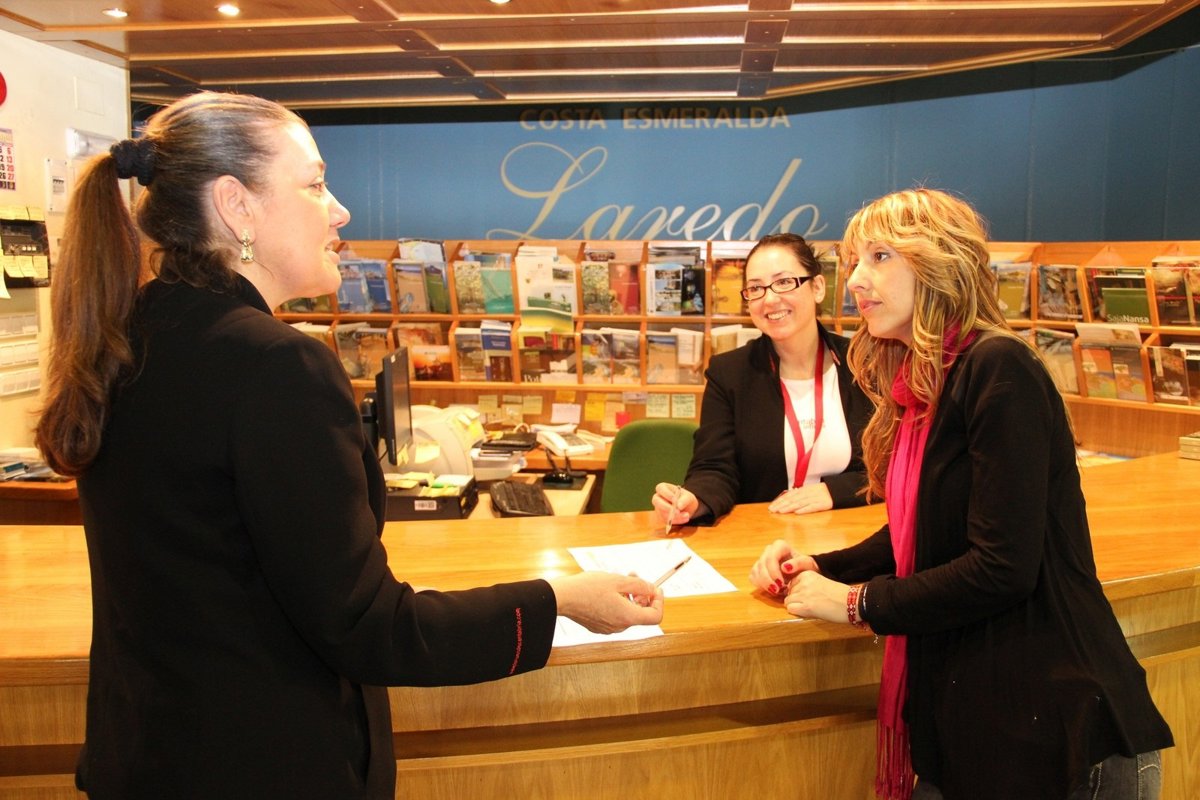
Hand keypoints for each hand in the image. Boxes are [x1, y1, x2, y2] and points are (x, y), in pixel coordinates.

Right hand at [549, 572, 663, 633]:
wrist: (562, 598)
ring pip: (627, 612)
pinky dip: (618, 602)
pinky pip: (615, 614)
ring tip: (619, 579)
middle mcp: (620, 626)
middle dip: (642, 594)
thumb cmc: (588, 588)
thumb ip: (640, 585)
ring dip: (629, 596)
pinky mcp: (599, 626)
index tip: (655, 589)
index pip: (655, 616)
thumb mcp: (618, 580)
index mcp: (627, 617)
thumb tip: (652, 589)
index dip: (659, 601)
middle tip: (634, 576)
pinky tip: (608, 590)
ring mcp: (608, 628)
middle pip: (641, 612)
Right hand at [652, 482, 697, 526]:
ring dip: (675, 516)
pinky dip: (677, 521)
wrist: (687, 508)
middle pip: (656, 501)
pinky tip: (685, 518)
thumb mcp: (689, 497)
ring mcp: (658, 508)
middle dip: (666, 507)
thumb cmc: (686, 498)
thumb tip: (679, 506)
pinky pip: (666, 520)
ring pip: (662, 512)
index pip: (660, 488)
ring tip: (687, 515)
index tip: (675, 500)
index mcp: (663, 488)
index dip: (666, 494)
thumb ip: (684, 500)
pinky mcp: (661, 517)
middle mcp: (658, 498)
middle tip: (678, 511)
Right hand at [749, 539, 819, 595]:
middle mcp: (769, 550)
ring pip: (756, 571)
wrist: (803, 572)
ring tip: (775, 591)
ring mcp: (762, 559)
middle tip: (777, 591)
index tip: (781, 583)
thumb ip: (798, 563)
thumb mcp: (808, 564)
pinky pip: (753, 576)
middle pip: (762, 564)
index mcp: (780, 546)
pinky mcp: (758, 569)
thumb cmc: (806, 567)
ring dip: (764, 583)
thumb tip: (785, 567)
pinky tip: (770, 590)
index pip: (771, 557)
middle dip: (768, 579)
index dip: (773, 571)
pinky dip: (760, 585)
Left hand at [768, 483, 833, 514]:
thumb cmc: (820, 492)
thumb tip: (785, 499)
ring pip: (800, 503)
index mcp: (803, 490)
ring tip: (781, 511)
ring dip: (789, 507)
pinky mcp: (822, 504)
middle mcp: (807, 494)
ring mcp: (815, 498)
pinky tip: (797, 513)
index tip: (772, 506)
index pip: (789, 496)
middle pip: (792, 499)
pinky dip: (805, 509)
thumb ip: (797, 495)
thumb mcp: (808, 491)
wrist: (836, 490)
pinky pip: (812, 507)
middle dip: (781, 505)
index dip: (780, 501)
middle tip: (772, 510)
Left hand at [782, 571, 849, 622]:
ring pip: (788, 601)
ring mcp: (805, 593)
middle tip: (811, 603)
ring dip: (796, 606)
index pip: (791, 583)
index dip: (796, 592)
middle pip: (788, 592)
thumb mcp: (819, 583)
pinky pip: (790, 609)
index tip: (808, 596)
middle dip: (796, 599)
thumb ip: (804, 585)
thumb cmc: (838, 595)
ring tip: (811, 608)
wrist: (852, 602)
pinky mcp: (807, 606)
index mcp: (807, 574)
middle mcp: (804, 581)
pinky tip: (808, 612)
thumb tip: (788, 594)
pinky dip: (797, 612)